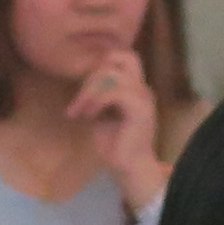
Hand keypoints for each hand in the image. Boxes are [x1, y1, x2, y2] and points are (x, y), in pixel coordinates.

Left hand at [71, 48, 171, 212]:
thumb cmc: (114, 144)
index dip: (101, 63)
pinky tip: (89, 115)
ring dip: (90, 91)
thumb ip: (98, 94)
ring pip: (113, 75)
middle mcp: (142, 88)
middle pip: (123, 57)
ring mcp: (143, 98)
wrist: (128, 168)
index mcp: (135, 87)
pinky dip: (97, 101)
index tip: (83, 87)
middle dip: (93, 74)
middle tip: (80, 100)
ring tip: (80, 110)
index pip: (123, 57)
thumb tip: (84, 82)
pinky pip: (115, 92)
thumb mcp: (101, 112)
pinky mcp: (140, 110)